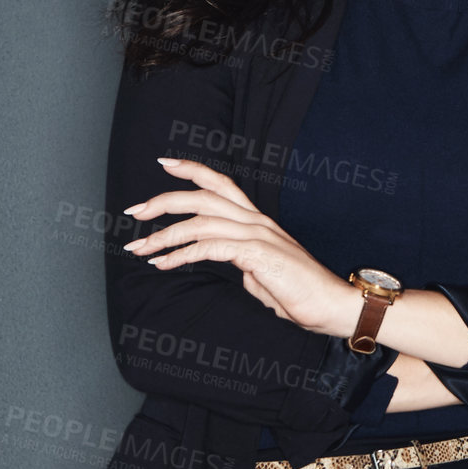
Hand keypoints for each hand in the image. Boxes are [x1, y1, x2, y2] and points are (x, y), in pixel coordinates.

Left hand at [121, 157, 360, 337]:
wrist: (332, 306)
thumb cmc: (301, 293)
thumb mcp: (262, 271)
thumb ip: (242, 260)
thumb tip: (223, 261)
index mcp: (258, 221)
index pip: (222, 184)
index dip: (192, 169)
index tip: (164, 163)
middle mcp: (257, 221)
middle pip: (203, 196)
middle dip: (164, 200)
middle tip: (135, 211)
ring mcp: (258, 236)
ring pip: (200, 221)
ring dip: (164, 234)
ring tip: (139, 248)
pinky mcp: (257, 254)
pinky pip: (209, 247)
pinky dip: (180, 254)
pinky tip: (164, 264)